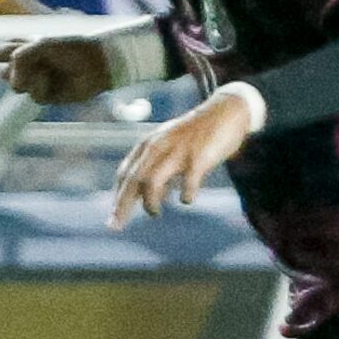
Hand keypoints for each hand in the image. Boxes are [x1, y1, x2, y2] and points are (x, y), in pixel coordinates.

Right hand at [0, 33, 114, 105]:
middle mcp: (27, 65)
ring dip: (29, 78)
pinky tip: (54, 82)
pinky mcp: (46, 96)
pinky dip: (42, 88)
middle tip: (35, 62)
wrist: (96, 64)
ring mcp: (36, 81)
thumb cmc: (71, 48)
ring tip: (45, 72)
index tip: (24, 46)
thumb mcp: (42, 45)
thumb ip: (21, 56)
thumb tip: (13, 80)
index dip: (6, 52)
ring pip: (14, 86)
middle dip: (15, 68)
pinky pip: (33, 96)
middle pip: (2, 71)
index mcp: (24, 47)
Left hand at [108, 84, 260, 226]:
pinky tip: (187, 200)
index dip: (117, 196)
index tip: (112, 217)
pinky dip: (186, 195)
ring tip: (155, 213)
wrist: (226, 112)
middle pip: (133, 179)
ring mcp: (178, 151)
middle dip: (122, 205)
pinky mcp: (198, 157)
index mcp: (150, 144)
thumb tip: (149, 199)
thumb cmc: (197, 135)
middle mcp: (159, 146)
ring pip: (152, 181)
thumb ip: (158, 171)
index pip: (125, 173)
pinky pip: (187, 183)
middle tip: (115, 226)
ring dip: (150, 202)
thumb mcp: (170, 148)